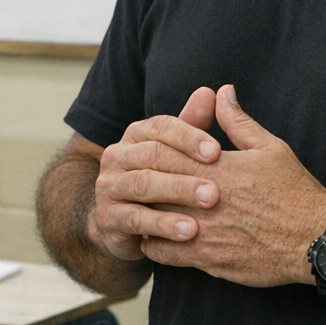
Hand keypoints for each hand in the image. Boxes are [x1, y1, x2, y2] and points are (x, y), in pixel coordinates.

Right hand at [91, 88, 224, 261]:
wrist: (125, 223)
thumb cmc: (162, 181)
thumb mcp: (179, 152)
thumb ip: (195, 124)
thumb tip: (216, 91)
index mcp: (136, 134)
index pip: (161, 126)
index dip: (189, 136)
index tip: (217, 151)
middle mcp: (117, 155)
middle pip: (152, 154)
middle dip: (187, 171)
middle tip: (217, 189)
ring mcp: (108, 186)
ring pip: (143, 185)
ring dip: (177, 195)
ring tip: (207, 207)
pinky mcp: (108, 217)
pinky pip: (135, 219)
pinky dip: (163, 225)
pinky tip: (189, 233)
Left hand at [140, 84, 325, 287]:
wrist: (316, 239)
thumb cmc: (294, 190)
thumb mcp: (269, 148)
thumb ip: (237, 121)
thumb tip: (221, 92)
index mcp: (216, 170)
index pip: (164, 156)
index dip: (149, 155)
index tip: (143, 155)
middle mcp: (205, 202)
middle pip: (154, 189)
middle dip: (143, 186)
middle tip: (135, 183)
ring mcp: (205, 234)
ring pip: (155, 223)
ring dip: (146, 216)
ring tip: (144, 210)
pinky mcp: (210, 260)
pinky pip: (167, 254)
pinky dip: (156, 245)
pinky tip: (158, 238)